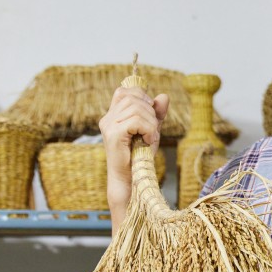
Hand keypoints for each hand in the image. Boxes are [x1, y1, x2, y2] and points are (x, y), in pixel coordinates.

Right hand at [98, 86, 169, 213]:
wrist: (131, 179)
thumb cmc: (139, 156)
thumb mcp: (151, 130)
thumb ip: (157, 113)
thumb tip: (163, 96)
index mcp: (113, 116)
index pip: (124, 91)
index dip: (141, 96)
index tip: (150, 113)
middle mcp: (108, 119)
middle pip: (133, 98)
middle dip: (150, 112)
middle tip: (152, 130)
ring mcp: (109, 126)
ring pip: (137, 109)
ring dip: (150, 123)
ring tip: (149, 138)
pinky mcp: (114, 135)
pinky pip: (137, 121)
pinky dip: (148, 130)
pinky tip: (147, 141)